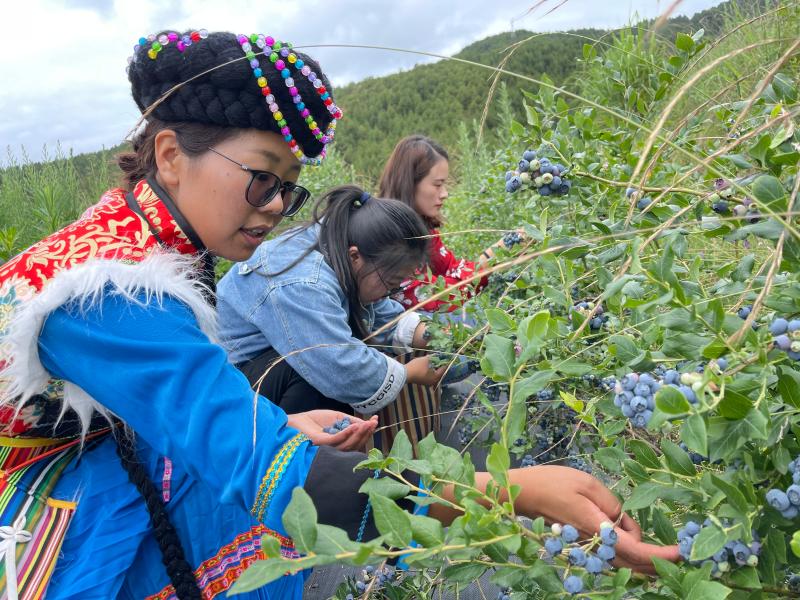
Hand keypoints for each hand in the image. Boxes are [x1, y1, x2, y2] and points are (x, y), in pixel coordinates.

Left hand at [286, 410, 377, 450]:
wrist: (295, 421)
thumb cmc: (314, 421)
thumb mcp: (337, 418)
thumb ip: (350, 421)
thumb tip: (365, 424)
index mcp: (340, 444)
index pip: (357, 440)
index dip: (367, 431)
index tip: (375, 420)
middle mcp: (335, 449)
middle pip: (355, 445)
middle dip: (366, 433)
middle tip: (374, 423)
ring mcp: (328, 448)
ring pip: (348, 445)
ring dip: (360, 434)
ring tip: (368, 424)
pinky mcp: (320, 444)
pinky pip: (336, 440)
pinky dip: (347, 433)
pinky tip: (355, 426)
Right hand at [405, 356, 446, 385]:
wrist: (404, 374)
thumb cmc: (417, 367)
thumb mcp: (426, 359)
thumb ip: (433, 357)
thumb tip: (438, 354)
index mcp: (436, 377)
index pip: (444, 368)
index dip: (445, 361)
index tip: (447, 357)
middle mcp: (433, 381)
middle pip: (439, 372)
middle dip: (439, 365)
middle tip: (441, 358)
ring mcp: (427, 382)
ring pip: (433, 374)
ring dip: (434, 367)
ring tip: (435, 360)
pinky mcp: (421, 381)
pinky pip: (429, 375)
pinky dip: (430, 370)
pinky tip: (428, 365)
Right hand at [507, 466, 679, 573]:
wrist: (524, 494)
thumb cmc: (554, 483)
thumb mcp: (589, 485)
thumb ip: (614, 507)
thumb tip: (628, 527)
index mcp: (598, 530)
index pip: (637, 550)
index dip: (662, 555)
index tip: (683, 552)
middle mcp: (595, 547)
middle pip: (635, 564)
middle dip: (661, 562)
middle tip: (685, 552)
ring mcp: (589, 550)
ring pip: (626, 564)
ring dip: (648, 560)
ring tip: (668, 549)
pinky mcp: (585, 547)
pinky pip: (615, 557)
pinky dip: (632, 556)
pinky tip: (640, 543)